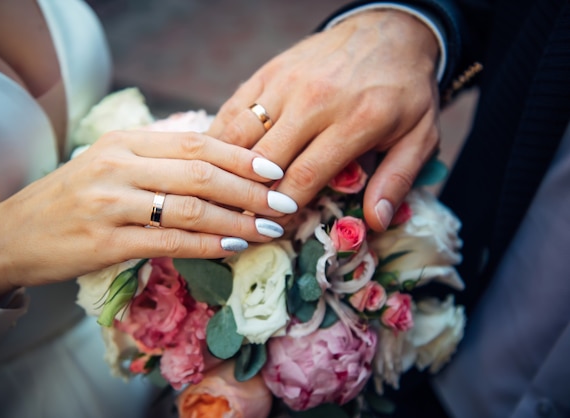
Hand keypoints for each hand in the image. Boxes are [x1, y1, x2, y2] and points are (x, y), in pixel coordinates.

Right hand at [0, 130, 296, 300]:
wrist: (12, 234)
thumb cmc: (72, 199)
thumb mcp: (111, 166)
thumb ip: (158, 162)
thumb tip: (220, 169)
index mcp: (125, 142)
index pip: (197, 142)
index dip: (242, 156)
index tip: (275, 170)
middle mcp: (118, 165)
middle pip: (200, 171)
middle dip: (250, 188)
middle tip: (283, 203)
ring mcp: (110, 203)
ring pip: (189, 206)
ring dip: (237, 219)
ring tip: (268, 228)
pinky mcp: (104, 241)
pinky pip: (169, 241)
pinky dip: (208, 243)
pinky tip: (234, 246)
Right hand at [208, 9, 441, 230]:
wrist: (390, 30)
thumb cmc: (404, 90)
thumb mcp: (421, 136)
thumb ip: (397, 180)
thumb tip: (375, 222)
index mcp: (355, 121)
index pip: (305, 176)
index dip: (284, 208)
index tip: (276, 226)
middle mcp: (315, 100)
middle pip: (266, 161)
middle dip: (253, 195)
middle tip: (248, 216)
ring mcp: (287, 82)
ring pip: (241, 135)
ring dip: (229, 167)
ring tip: (227, 192)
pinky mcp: (269, 71)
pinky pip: (234, 108)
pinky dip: (221, 136)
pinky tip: (219, 158)